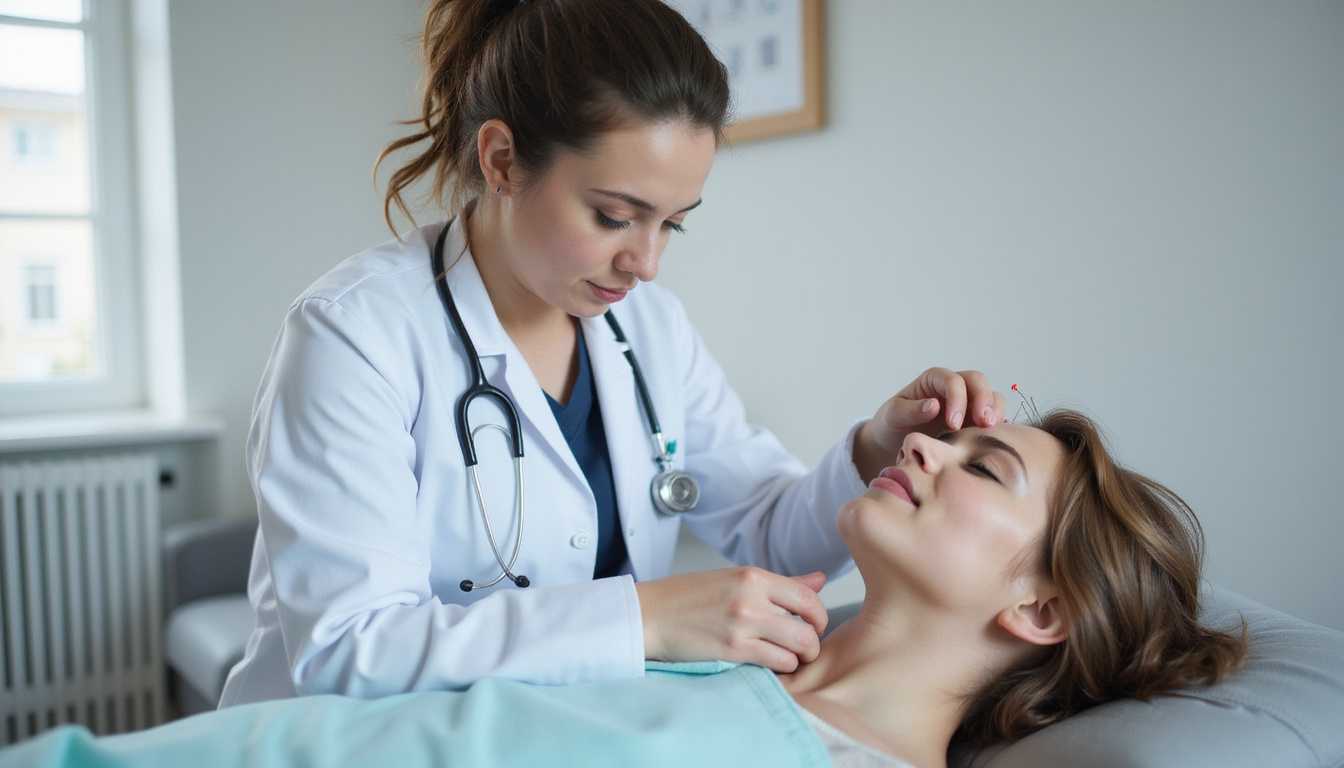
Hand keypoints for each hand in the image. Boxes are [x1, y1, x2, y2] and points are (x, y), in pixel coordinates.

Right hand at [635, 568, 827, 672]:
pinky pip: (776, 663)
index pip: (808, 597)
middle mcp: (751, 597)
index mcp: (753, 576)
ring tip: (787, 658)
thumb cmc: (687, 597)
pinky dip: (780, 668)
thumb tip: (820, 580)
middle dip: (813, 642)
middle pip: (809, 626)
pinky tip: (768, 664)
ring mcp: (742, 625)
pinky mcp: (732, 650)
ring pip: (798, 648)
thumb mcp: (734, 579)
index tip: (814, 625)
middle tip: (804, 648)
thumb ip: (781, 584)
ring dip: (798, 658)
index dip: (819, 616)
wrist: (649, 614)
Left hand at [855, 367, 1005, 482]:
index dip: (958, 399)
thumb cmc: (892, 423)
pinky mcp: (973, 420)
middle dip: (983, 400)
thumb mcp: (893, 415)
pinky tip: (993, 438)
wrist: (894, 441)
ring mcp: (966, 403)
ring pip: (990, 396)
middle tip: (984, 424)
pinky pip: (993, 416)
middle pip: (978, 382)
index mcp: (933, 380)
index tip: (953, 424)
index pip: (953, 380)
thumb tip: (935, 406)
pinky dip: (997, 424)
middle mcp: (953, 387)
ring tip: (990, 430)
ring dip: (994, 411)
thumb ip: (911, 410)